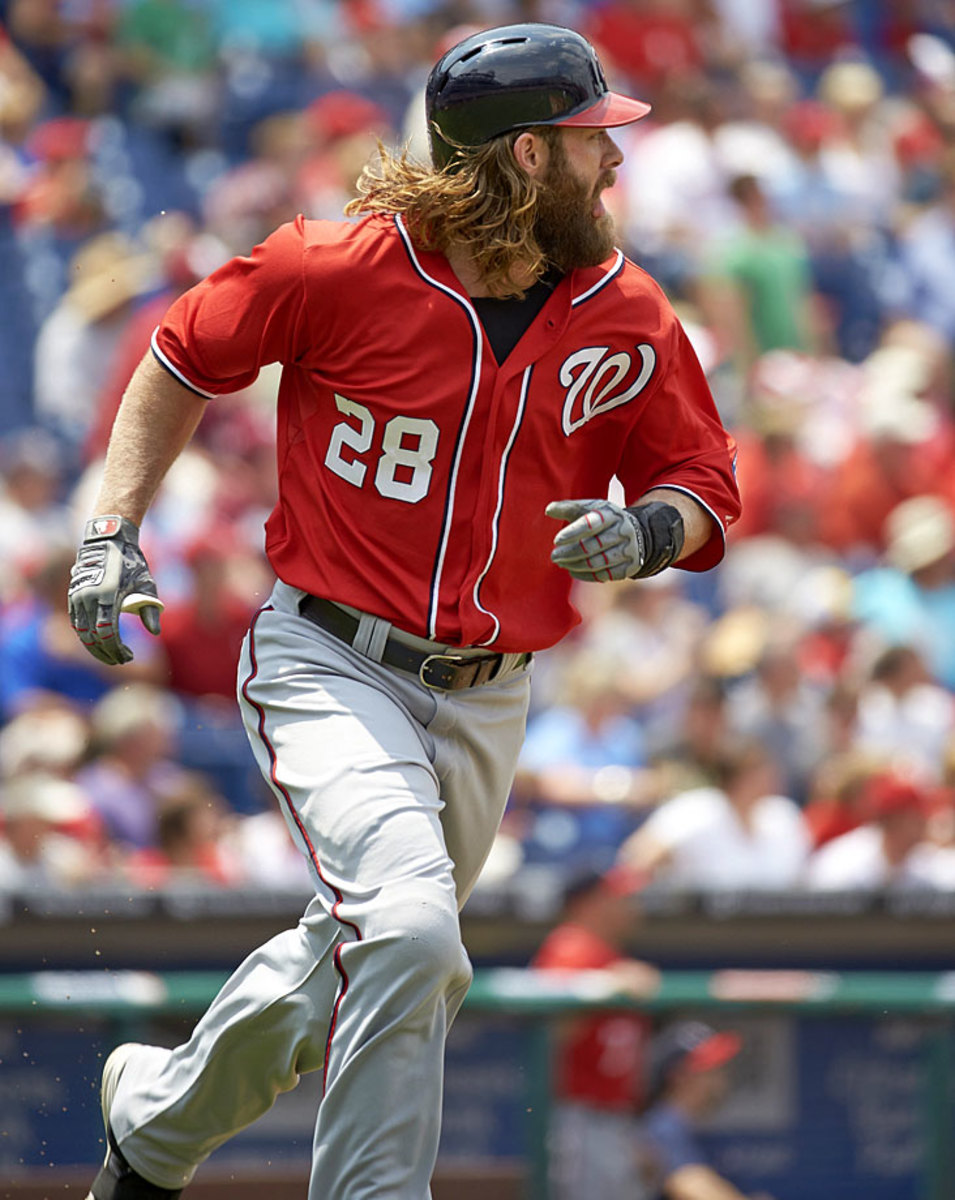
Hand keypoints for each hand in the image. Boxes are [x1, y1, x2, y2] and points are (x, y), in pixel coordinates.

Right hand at [68, 515, 163, 665]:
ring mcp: (78, 595)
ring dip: (94, 647)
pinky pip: (76, 621)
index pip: (108, 634)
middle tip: (120, 660)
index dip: (117, 650)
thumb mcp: (146, 584)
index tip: (128, 657)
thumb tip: (155, 632)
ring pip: (81, 631)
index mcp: (107, 596)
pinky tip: (98, 642)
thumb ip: (150, 609)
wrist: (108, 539)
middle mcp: (88, 597)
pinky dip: (85, 635)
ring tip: (110, 654)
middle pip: (92, 637)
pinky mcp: (73, 594)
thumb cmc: (131, 562)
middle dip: (106, 653)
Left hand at [546, 498, 683, 581]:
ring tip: (562, 563)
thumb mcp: (590, 509)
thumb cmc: (604, 520)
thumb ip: (569, 508)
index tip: (557, 540)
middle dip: (570, 553)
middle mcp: (622, 531)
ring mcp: (628, 550)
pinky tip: (573, 571)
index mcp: (611, 514)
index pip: (591, 524)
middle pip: (592, 546)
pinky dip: (586, 575)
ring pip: (597, 562)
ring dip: (575, 565)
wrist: (637, 534)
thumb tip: (548, 510)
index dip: (573, 532)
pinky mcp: (629, 567)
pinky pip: (604, 575)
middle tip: (554, 556)